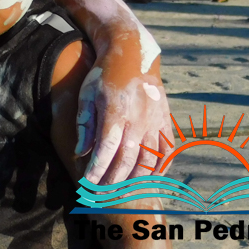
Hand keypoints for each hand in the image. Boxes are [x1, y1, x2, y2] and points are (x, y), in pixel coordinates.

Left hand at [75, 20, 171, 183]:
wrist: (132, 55)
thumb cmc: (103, 74)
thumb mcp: (87, 94)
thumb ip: (85, 124)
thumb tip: (80, 151)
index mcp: (115, 112)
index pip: (106, 150)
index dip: (98, 170)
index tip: (89, 184)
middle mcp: (138, 120)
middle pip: (127, 159)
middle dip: (114, 180)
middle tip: (103, 194)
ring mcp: (154, 121)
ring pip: (149, 159)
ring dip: (137, 179)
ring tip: (125, 191)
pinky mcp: (165, 120)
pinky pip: (167, 149)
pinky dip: (161, 166)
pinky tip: (152, 178)